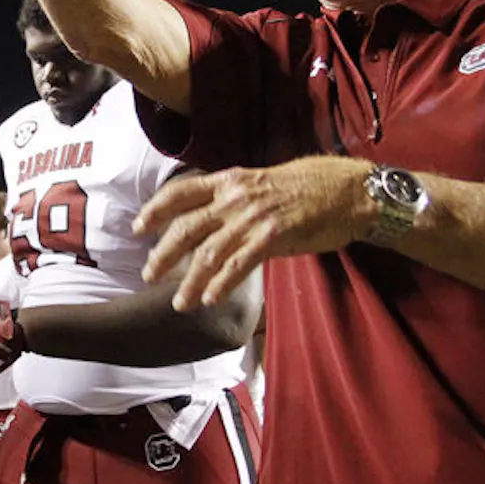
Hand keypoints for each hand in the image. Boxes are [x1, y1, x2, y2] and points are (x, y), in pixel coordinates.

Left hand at [137, 157, 370, 309]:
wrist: (346, 190)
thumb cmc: (305, 189)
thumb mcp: (260, 184)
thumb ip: (232, 200)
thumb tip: (208, 222)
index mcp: (229, 180)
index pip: (181, 192)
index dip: (156, 209)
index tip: (139, 227)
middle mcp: (235, 197)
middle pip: (187, 226)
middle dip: (163, 253)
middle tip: (148, 274)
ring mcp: (253, 217)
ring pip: (209, 252)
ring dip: (191, 281)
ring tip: (180, 303)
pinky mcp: (274, 236)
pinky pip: (239, 264)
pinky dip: (221, 284)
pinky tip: (210, 299)